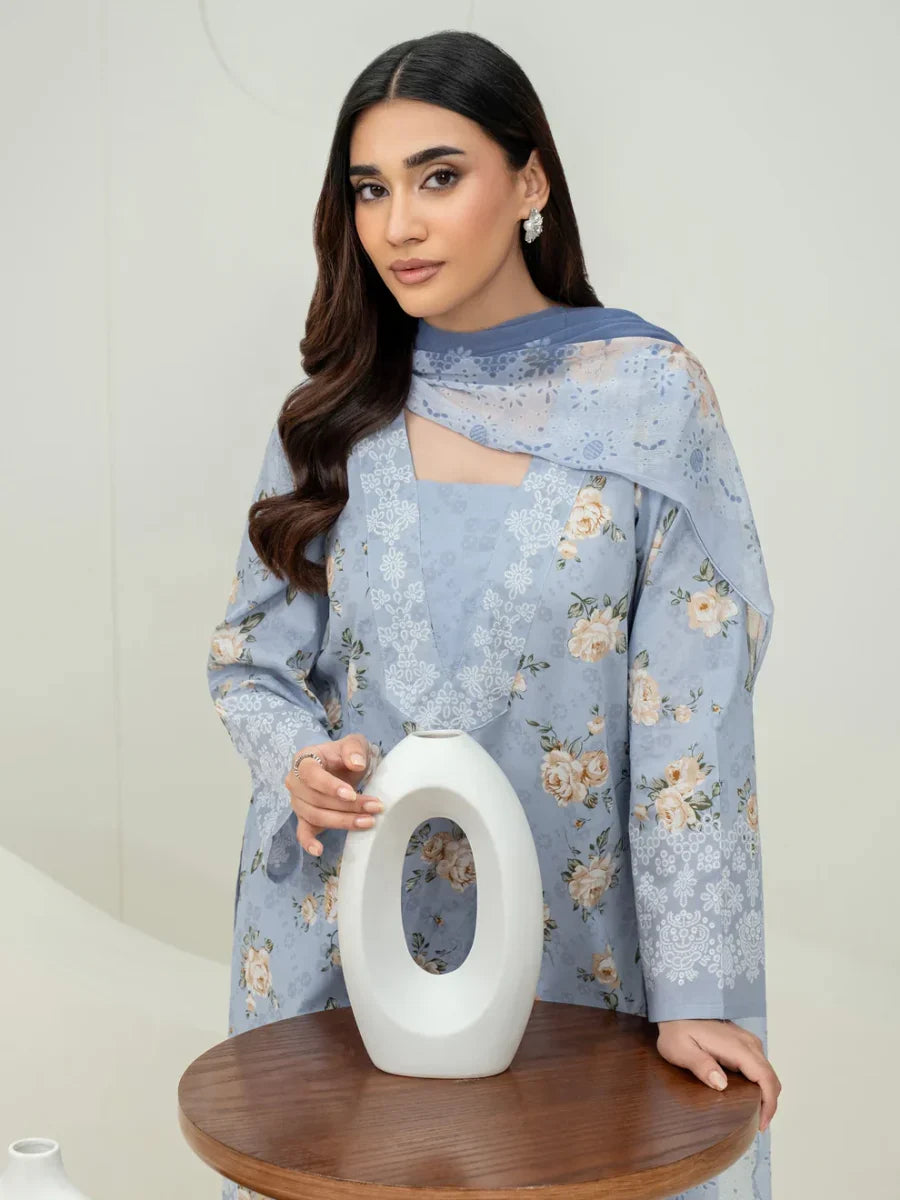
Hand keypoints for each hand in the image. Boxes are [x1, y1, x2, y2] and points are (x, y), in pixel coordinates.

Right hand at [283, 733, 381, 856]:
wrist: (343, 766)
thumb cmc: (346, 754)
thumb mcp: (354, 743)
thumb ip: (354, 749)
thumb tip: (356, 764)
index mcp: (304, 760)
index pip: (311, 774)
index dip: (329, 786)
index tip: (351, 794)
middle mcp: (295, 782)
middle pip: (316, 799)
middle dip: (347, 806)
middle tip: (374, 807)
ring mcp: (298, 802)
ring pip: (315, 816)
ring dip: (342, 821)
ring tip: (368, 821)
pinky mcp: (304, 818)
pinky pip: (302, 832)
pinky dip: (308, 842)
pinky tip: (319, 851)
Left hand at [656, 1019, 781, 1132]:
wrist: (677, 1008)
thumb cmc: (676, 1029)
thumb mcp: (680, 1049)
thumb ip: (700, 1065)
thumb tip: (721, 1084)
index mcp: (737, 1047)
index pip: (766, 1078)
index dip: (769, 1104)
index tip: (760, 1124)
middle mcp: (748, 1043)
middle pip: (771, 1078)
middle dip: (769, 1104)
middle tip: (757, 1124)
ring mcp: (747, 1042)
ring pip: (767, 1073)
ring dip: (765, 1094)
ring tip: (753, 1114)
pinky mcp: (743, 1043)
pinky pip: (759, 1067)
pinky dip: (760, 1084)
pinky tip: (748, 1096)